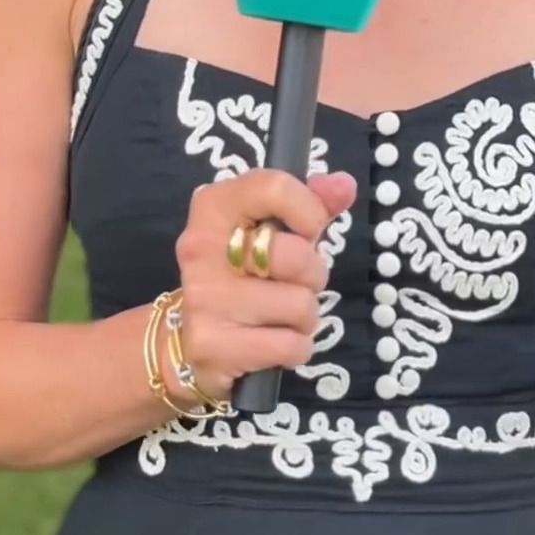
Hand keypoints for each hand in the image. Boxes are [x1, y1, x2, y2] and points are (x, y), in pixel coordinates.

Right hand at [173, 167, 357, 402]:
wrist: (189, 339)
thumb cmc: (242, 274)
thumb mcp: (272, 229)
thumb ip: (311, 202)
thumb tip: (344, 185)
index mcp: (214, 206)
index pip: (273, 187)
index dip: (309, 209)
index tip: (309, 230)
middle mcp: (201, 246)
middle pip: (295, 255)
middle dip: (312, 274)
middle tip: (293, 282)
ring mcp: (203, 297)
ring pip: (299, 306)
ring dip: (304, 317)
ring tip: (279, 315)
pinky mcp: (211, 345)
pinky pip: (291, 346)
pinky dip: (295, 348)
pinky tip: (270, 342)